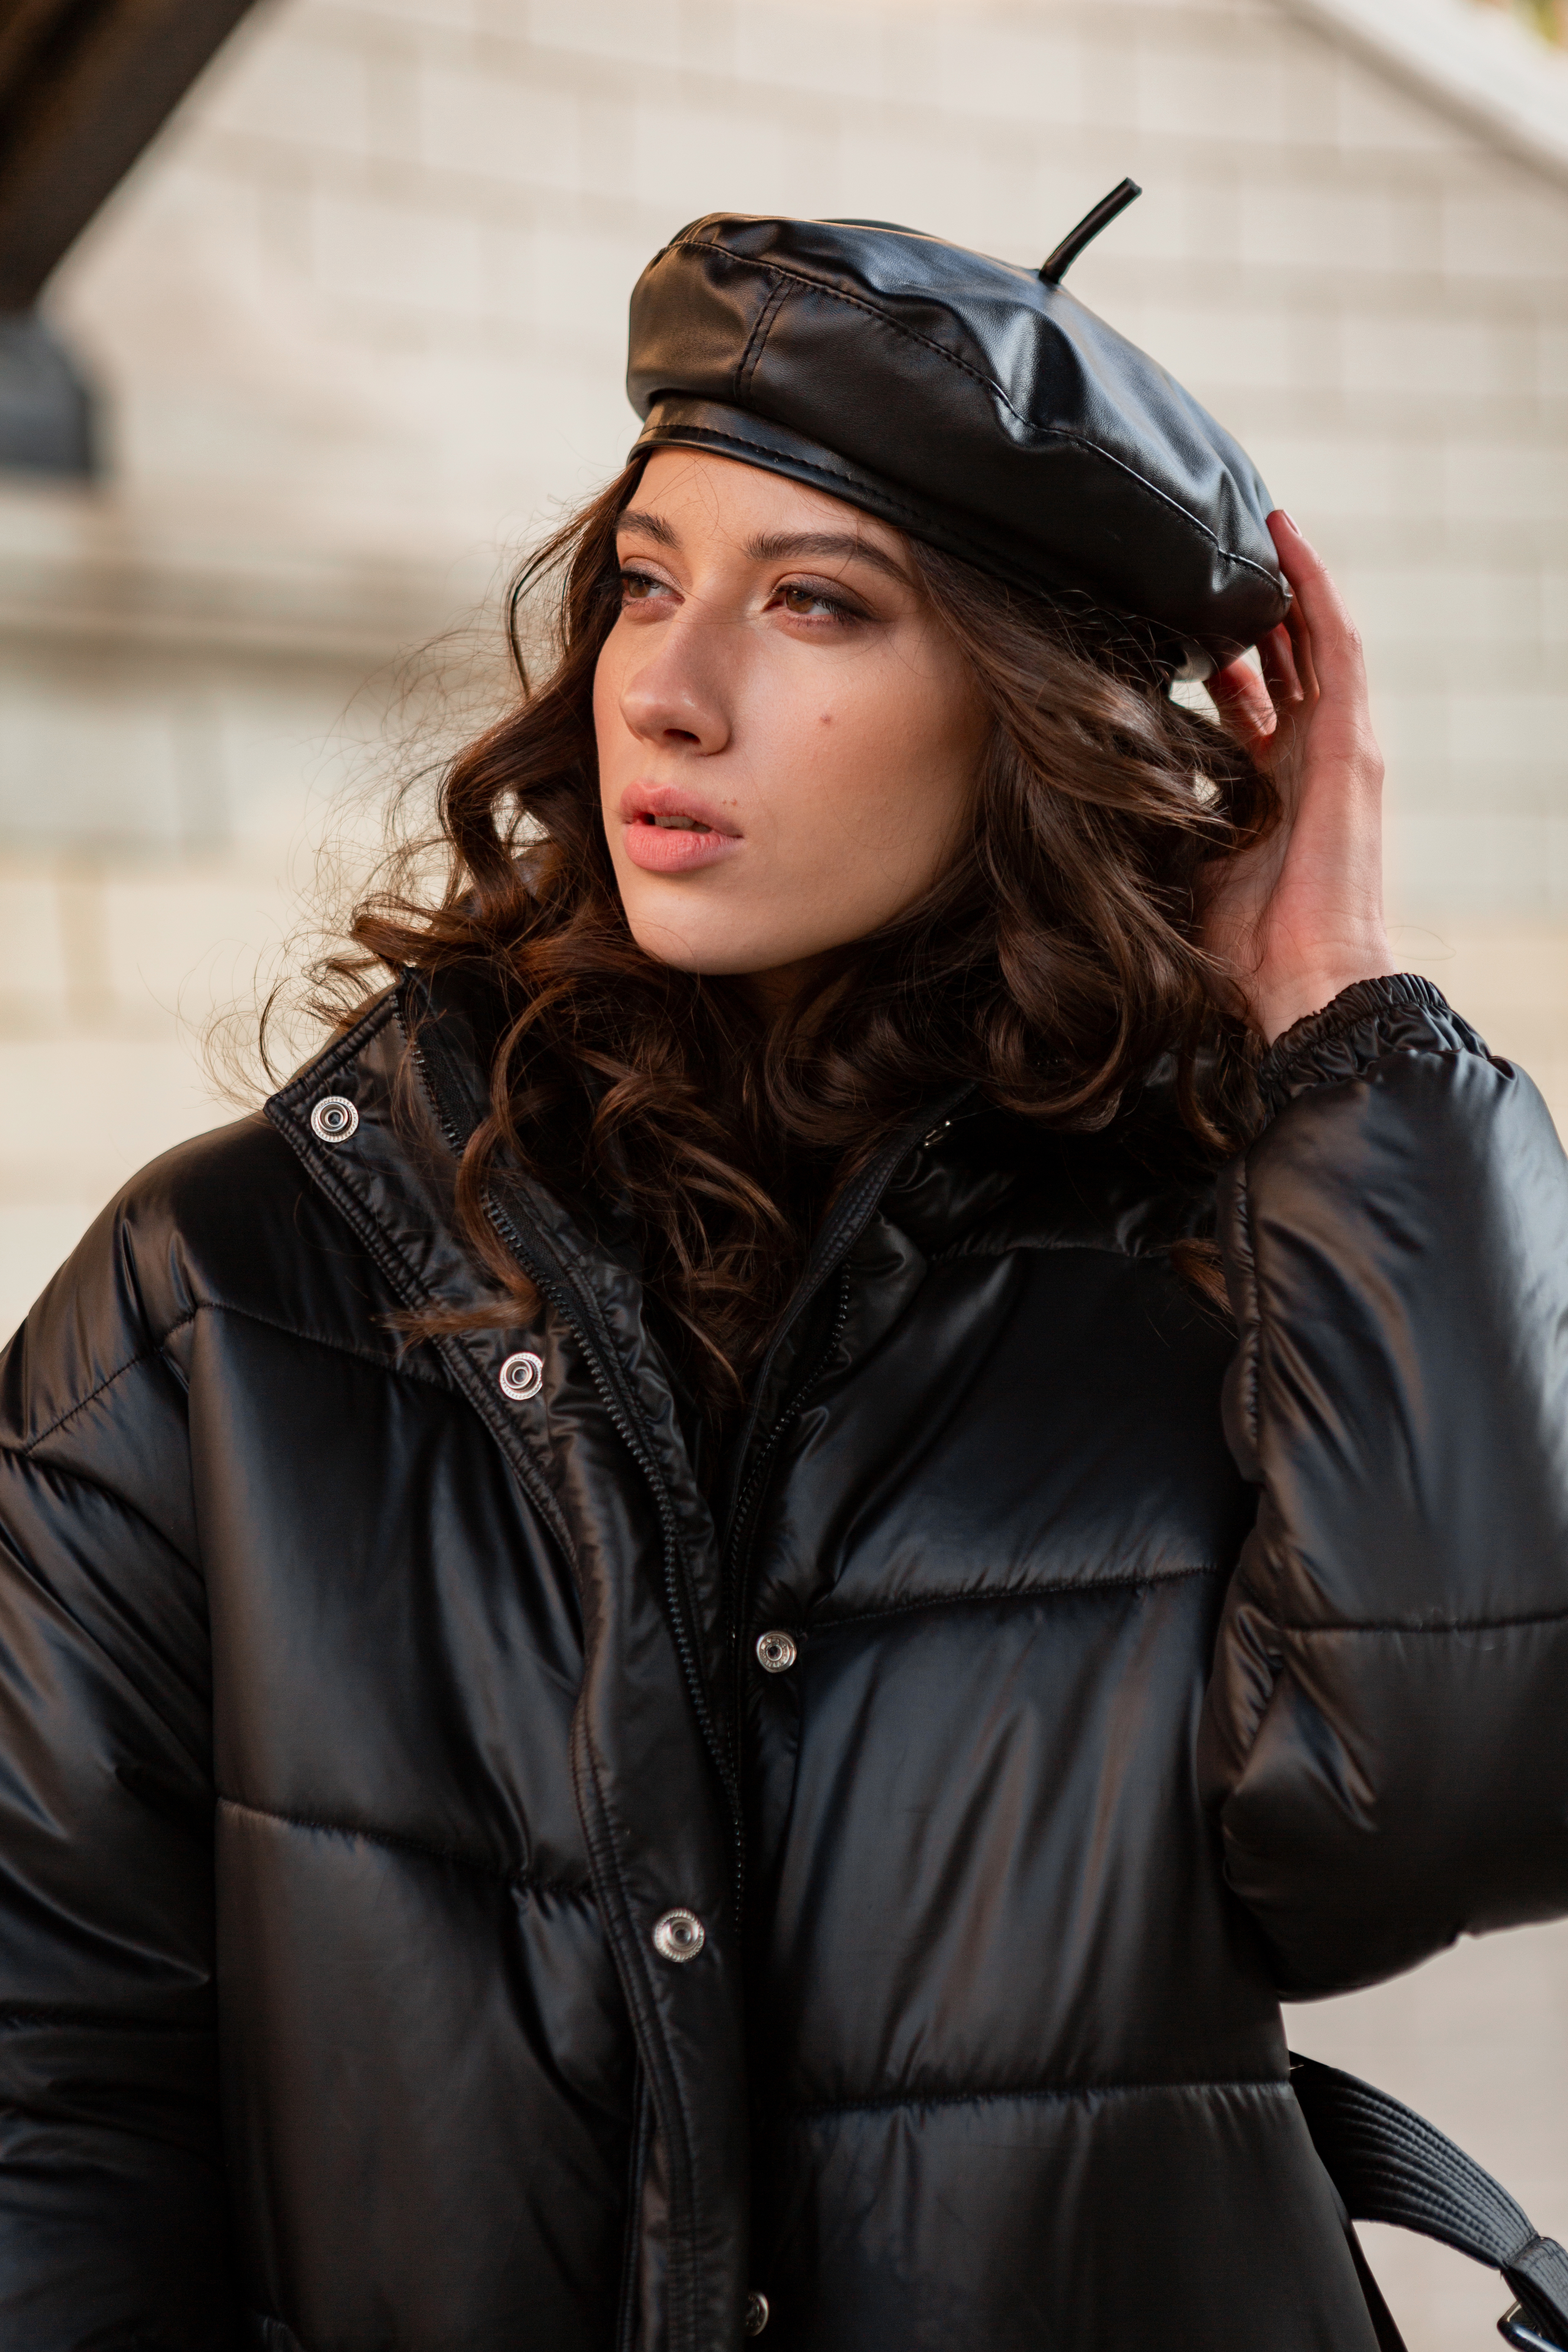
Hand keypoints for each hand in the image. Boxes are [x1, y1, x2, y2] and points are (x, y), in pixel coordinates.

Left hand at [1199, 511, 1392, 1044]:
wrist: (1299, 986)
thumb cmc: (1241, 952)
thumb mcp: (1182, 868)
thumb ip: (1158, 825)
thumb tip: (1090, 803)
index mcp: (1272, 793)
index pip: (1252, 707)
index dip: (1226, 663)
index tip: (1181, 626)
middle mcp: (1309, 764)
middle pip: (1288, 665)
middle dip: (1256, 613)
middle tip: (1213, 562)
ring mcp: (1338, 750)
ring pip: (1316, 642)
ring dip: (1288, 583)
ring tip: (1256, 526)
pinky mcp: (1352, 746)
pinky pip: (1337, 647)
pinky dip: (1314, 591)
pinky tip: (1286, 543)